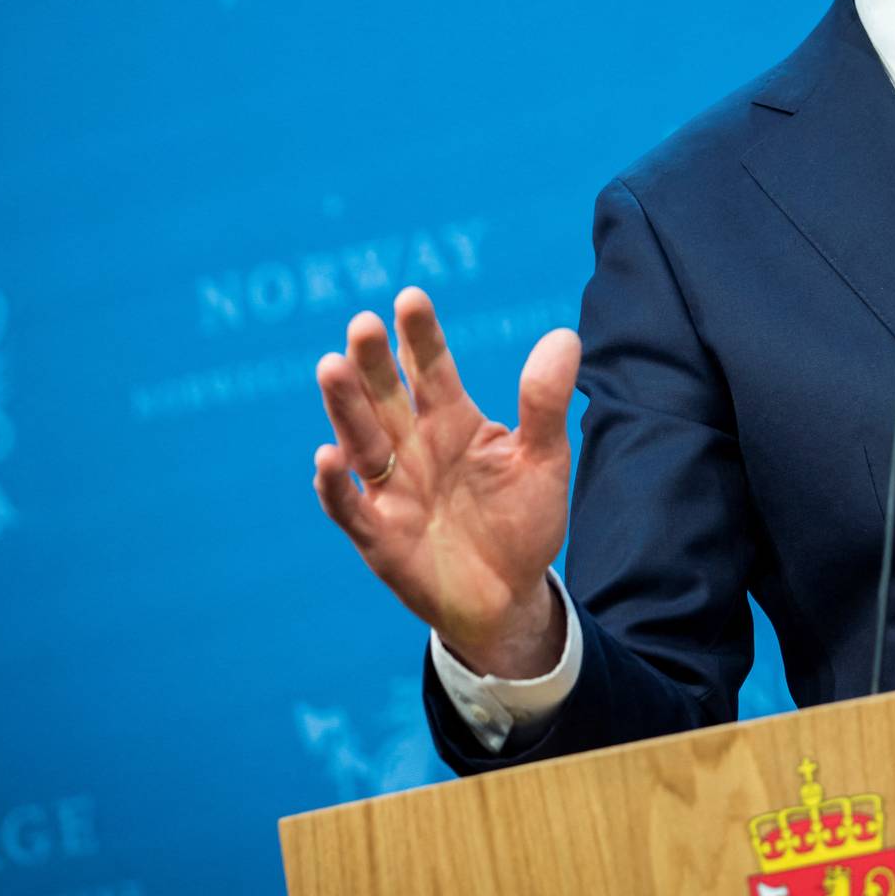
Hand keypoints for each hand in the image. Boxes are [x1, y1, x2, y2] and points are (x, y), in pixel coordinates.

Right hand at [311, 286, 578, 676]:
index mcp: (452, 420)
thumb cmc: (522, 522)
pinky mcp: (377, 534)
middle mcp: (413, 446)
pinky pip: (349, 506)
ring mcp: (391, 488)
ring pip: (360, 439)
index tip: (411, 298)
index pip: (431, 368)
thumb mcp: (543, 460)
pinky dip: (335, 484)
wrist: (507, 597)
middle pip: (387, 395)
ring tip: (332, 366)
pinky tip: (328, 457)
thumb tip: (565, 336)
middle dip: (374, 361)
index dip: (420, 336)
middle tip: (364, 323)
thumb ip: (545, 402)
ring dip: (344, 406)